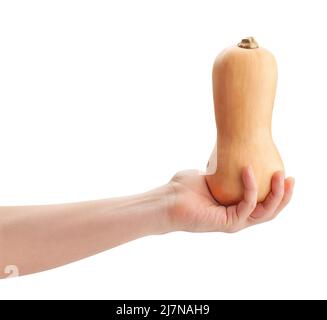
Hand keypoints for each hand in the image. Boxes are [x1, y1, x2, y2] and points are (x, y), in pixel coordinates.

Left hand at [167, 166, 293, 232]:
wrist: (167, 201)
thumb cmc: (181, 189)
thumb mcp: (206, 175)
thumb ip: (218, 170)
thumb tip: (225, 157)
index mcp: (234, 208)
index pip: (262, 202)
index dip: (276, 190)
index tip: (283, 171)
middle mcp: (237, 217)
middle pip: (270, 210)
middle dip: (283, 194)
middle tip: (289, 176)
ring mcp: (234, 222)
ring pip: (265, 212)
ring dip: (276, 193)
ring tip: (280, 174)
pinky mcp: (228, 222)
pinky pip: (247, 204)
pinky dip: (250, 187)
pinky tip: (247, 169)